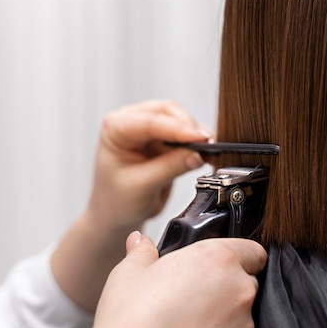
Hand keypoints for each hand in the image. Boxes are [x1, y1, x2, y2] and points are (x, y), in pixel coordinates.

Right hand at [72, 233, 266, 327]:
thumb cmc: (132, 324)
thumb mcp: (129, 274)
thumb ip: (143, 252)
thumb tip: (141, 243)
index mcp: (219, 259)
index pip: (252, 250)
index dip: (237, 254)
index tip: (220, 262)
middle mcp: (238, 289)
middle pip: (245, 279)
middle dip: (225, 283)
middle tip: (192, 291)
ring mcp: (242, 324)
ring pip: (239, 311)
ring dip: (222, 312)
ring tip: (185, 320)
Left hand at [87, 100, 211, 231]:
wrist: (117, 215)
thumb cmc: (116, 200)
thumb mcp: (143, 185)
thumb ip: (170, 167)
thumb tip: (198, 155)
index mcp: (116, 128)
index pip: (151, 122)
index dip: (178, 129)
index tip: (200, 138)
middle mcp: (131, 122)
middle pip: (168, 112)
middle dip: (189, 128)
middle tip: (208, 144)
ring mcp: (149, 129)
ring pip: (180, 119)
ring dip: (196, 134)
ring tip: (210, 152)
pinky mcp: (164, 140)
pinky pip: (186, 134)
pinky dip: (198, 143)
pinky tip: (207, 154)